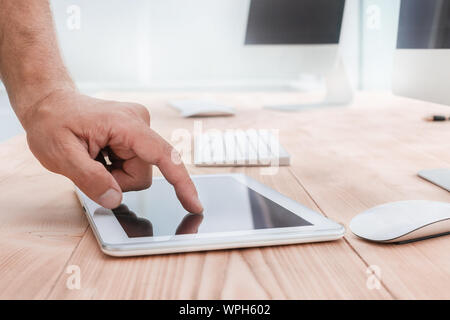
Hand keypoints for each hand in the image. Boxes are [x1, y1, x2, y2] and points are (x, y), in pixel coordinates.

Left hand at [22, 89, 202, 212]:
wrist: (49, 102)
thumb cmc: (52, 121)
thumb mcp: (60, 154)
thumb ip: (89, 179)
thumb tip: (115, 199)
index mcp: (126, 124)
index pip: (163, 156)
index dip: (181, 182)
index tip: (194, 204)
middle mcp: (139, 123)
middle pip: (143, 174)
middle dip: (117, 181)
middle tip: (89, 167)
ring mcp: (139, 128)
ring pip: (139, 173)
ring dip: (115, 175)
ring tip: (93, 158)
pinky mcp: (136, 136)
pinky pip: (134, 166)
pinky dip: (115, 169)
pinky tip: (99, 154)